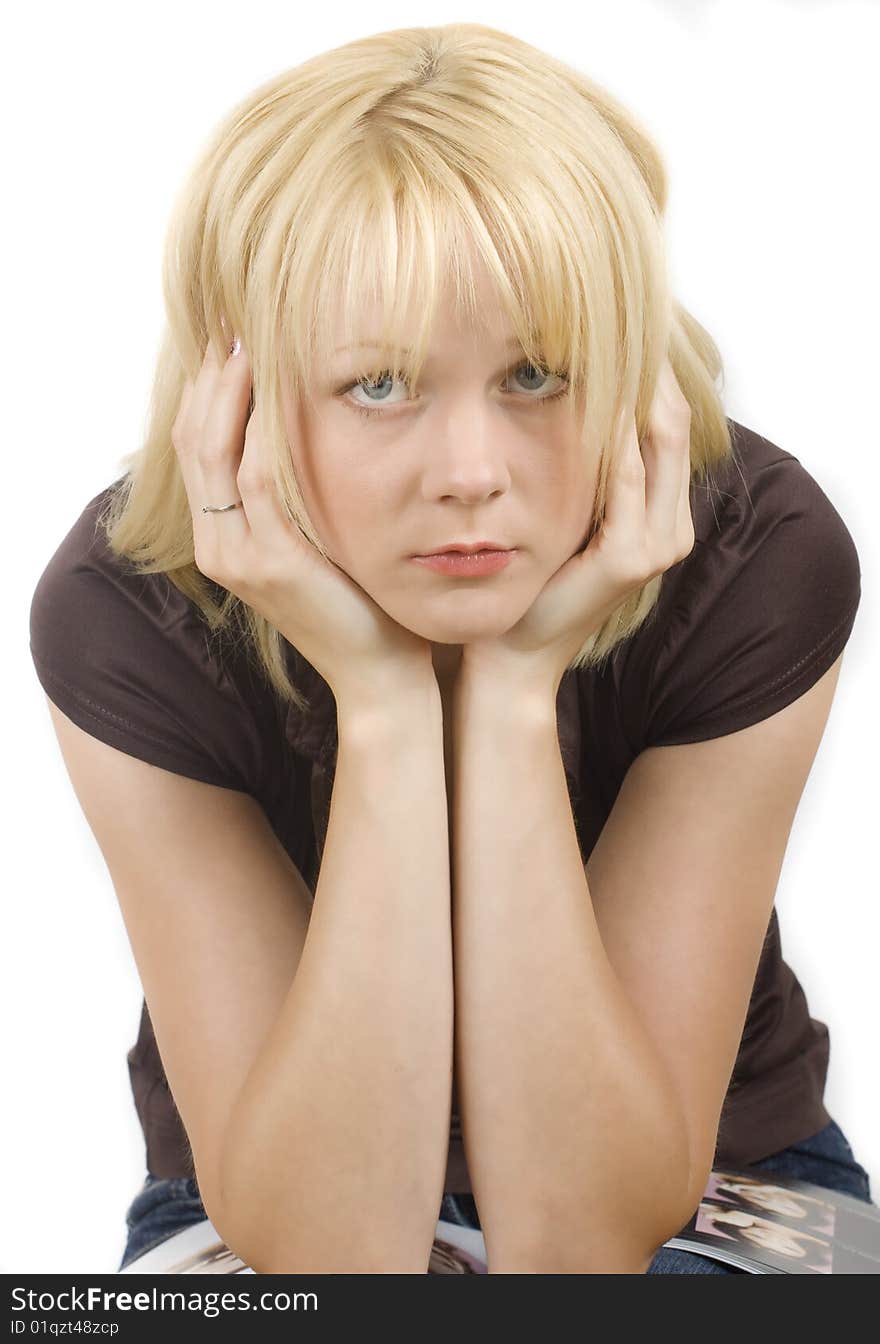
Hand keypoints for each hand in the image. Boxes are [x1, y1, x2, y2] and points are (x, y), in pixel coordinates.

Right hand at [172, 334, 435, 710]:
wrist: (382, 671)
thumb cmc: (363, 600)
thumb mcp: (321, 537)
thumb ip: (301, 491)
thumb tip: (309, 424)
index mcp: (221, 539)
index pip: (198, 446)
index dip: (209, 388)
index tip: (234, 336)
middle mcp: (217, 546)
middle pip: (193, 439)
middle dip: (212, 375)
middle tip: (236, 319)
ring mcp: (236, 556)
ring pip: (214, 451)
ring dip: (233, 389)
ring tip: (253, 337)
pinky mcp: (270, 563)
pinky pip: (257, 478)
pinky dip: (265, 428)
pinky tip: (282, 387)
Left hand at [459, 356, 695, 698]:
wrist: (512, 652)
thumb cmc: (530, 580)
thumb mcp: (562, 513)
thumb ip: (581, 468)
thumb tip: (565, 394)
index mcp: (662, 514)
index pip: (668, 423)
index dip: (649, 372)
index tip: (616, 322)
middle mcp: (671, 527)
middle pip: (674, 422)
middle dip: (647, 367)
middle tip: (617, 313)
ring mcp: (657, 545)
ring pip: (659, 440)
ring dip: (631, 387)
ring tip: (602, 336)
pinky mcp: (629, 559)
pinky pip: (625, 477)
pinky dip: (609, 433)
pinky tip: (585, 395)